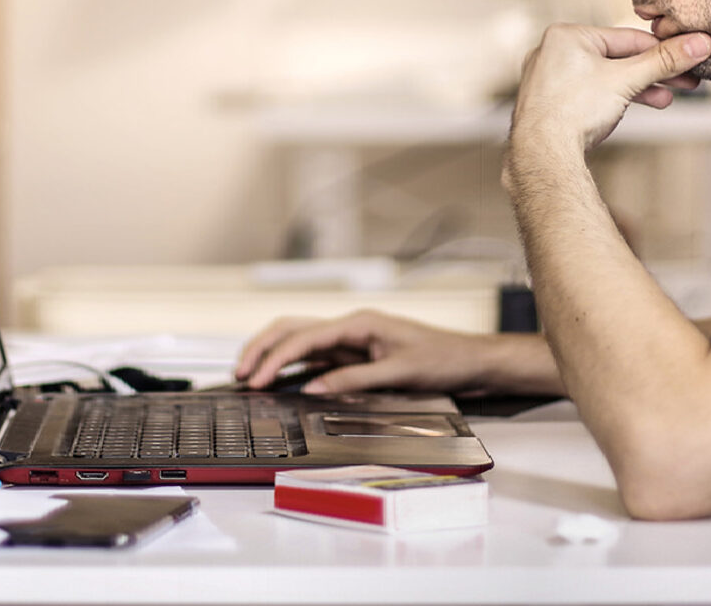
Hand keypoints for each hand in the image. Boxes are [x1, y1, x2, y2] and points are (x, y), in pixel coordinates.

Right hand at [233, 311, 495, 394]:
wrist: (470, 361)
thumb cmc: (443, 359)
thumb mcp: (399, 372)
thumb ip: (354, 380)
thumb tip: (314, 388)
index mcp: (360, 323)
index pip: (306, 337)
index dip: (277, 358)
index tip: (256, 377)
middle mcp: (352, 327)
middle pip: (294, 329)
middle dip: (263, 348)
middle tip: (240, 372)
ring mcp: (353, 340)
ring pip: (302, 341)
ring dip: (274, 355)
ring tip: (250, 374)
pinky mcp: (357, 355)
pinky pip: (318, 357)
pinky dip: (295, 366)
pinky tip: (281, 380)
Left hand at [510, 24, 710, 152]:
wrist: (542, 155)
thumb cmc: (574, 111)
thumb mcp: (626, 80)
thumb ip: (663, 61)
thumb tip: (700, 43)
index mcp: (567, 35)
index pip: (626, 38)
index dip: (662, 49)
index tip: (689, 55)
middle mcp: (553, 51)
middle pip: (617, 58)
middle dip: (653, 73)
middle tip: (687, 81)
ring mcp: (550, 78)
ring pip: (605, 77)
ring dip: (638, 88)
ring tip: (666, 99)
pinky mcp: (552, 101)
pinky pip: (590, 92)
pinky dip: (613, 98)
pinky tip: (634, 106)